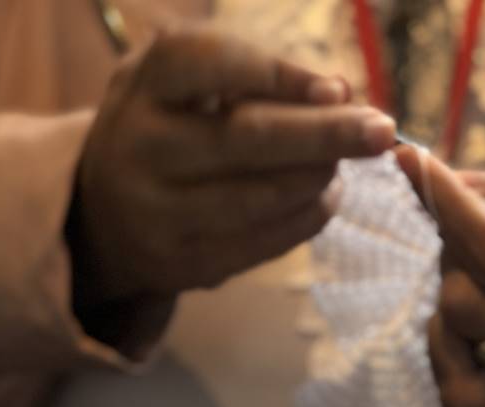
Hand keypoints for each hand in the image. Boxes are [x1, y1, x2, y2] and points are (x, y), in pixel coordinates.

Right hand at [69, 25, 396, 309]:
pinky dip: (307, 219)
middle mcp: (142, 148)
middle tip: (383, 131)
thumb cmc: (164, 133)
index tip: (337, 88)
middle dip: (324, 134)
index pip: (211, 64)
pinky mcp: (184, 264)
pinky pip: (262, 244)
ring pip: (260, 198)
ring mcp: (160, 213)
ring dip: (319, 179)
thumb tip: (339, 92)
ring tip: (345, 165)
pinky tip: (327, 198)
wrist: (101, 220)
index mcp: (144, 87)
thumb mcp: (182, 87)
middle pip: (245, 139)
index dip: (279, 75)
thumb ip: (250, 78)